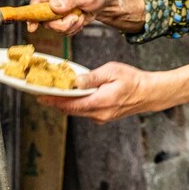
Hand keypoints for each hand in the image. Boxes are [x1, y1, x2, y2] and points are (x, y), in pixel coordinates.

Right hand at [27, 0, 109, 35]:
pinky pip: (62, 31)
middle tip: (75, 17)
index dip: (32, 14)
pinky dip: (72, 29)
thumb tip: (53, 6)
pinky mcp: (61, 19)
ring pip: (54, 27)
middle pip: (44, 19)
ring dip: (69, 26)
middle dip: (61, 23)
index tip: (32, 27)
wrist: (104, 3)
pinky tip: (79, 20)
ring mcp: (57, 10)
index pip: (37, 1)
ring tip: (80, 16)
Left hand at [37, 62, 170, 122]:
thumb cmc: (132, 80)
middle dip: (55, 102)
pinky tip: (71, 96)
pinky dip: (75, 105)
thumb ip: (91, 78)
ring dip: (64, 103)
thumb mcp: (111, 72)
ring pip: (77, 111)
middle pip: (70, 110)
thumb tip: (75, 82)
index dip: (54, 101)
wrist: (148, 93)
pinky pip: (84, 111)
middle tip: (40, 93)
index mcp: (100, 102)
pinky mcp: (103, 117)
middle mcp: (99, 114)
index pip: (71, 104)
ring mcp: (101, 117)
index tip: (40, 96)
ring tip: (52, 93)